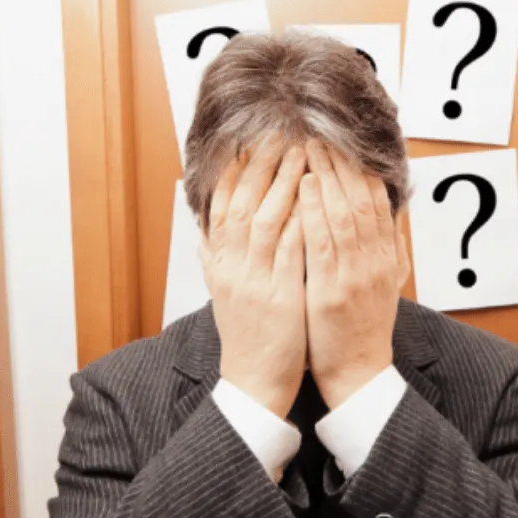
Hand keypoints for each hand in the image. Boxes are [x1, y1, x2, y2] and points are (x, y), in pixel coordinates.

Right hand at [202, 140, 307, 417]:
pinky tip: (314, 197)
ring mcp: (256, 282)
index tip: (244, 144)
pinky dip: (301, 220)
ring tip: (299, 153)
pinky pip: (292, 251)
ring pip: (267, 220)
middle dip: (260, 166)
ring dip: (283, 183)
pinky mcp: (282, 297)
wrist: (253, 383)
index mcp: (219, 266)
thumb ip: (214, 261)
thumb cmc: (245, 338)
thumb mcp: (222, 295)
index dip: (231, 173)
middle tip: (277, 135)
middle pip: (243, 205)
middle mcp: (232, 269)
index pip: (221, 208)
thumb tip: (204, 232)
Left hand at [299, 139, 410, 408]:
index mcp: (387, 257)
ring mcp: (356, 275)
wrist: (359, 374)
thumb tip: (394, 213)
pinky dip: (316, 210)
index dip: (362, 166)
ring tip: (310, 145)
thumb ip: (390, 247)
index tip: (345, 139)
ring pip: (346, 212)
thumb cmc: (363, 329)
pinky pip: (324, 242)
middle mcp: (376, 261)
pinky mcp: (332, 290)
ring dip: (328, 174)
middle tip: (323, 130)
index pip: (378, 200)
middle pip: (363, 198)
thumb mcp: (385, 284)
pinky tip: (307, 185)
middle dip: (343, 161)